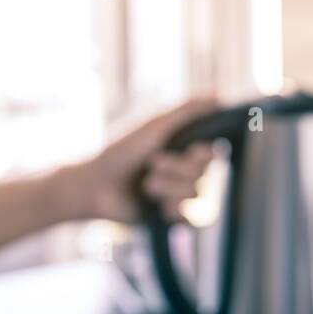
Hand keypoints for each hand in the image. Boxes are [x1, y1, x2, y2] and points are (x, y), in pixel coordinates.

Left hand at [63, 96, 217, 222]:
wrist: (94, 186)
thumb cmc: (120, 151)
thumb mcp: (155, 126)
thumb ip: (188, 110)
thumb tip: (218, 94)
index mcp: (182, 148)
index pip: (212, 153)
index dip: (204, 155)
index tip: (191, 151)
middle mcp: (183, 170)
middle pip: (205, 174)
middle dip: (178, 170)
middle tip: (154, 164)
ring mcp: (178, 194)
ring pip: (196, 195)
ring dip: (169, 188)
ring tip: (147, 185)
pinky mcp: (170, 216)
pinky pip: (190, 219)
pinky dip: (174, 211)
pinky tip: (158, 206)